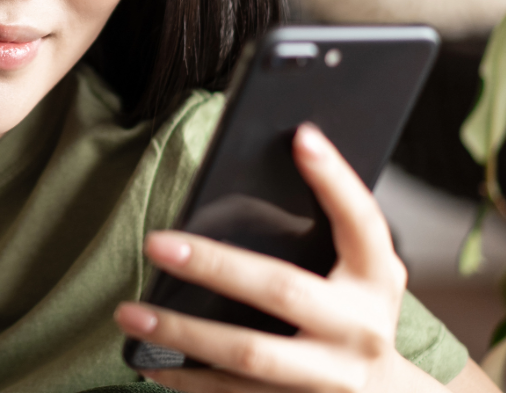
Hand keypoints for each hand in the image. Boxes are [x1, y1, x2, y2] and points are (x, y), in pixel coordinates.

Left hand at [112, 124, 444, 392]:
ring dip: (181, 332)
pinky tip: (147, 361)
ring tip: (128, 313)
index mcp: (377, 280)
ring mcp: (328, 376)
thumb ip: (322, 235)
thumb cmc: (357, 318)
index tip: (302, 137)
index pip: (361, 221)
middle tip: (155, 242)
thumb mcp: (361, 276)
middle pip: (281, 290)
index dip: (335, 179)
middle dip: (215, 265)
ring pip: (247, 353)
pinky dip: (184, 379)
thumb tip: (248, 182)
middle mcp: (358, 328)